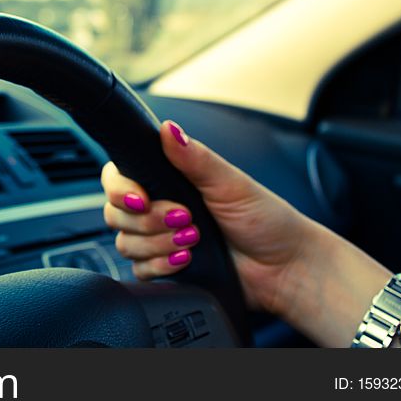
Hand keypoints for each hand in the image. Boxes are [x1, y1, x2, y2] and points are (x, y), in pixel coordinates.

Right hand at [102, 120, 391, 346]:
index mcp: (168, 180)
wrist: (285, 269)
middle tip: (185, 219)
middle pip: (115, 213)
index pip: (117, 179)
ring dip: (158, 244)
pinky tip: (187, 261)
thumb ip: (195, 158)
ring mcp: (158, 241)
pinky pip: (139, 271)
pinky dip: (161, 267)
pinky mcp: (164, 270)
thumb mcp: (230, 183)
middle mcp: (158, 208)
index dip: (121, 190)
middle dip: (149, 220)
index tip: (141, 198)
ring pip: (125, 243)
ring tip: (193, 241)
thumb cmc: (266, 220)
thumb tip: (168, 129)